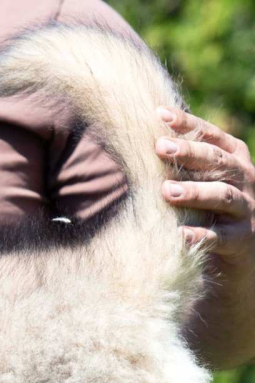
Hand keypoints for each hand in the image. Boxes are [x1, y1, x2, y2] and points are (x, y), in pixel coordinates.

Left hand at [156, 106, 254, 264]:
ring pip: (223, 196)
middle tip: (160, 147)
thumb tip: (148, 139)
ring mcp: (246, 211)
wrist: (243, 257)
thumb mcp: (205, 183)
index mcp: (235, 161)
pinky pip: (220, 237)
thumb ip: (186, 165)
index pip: (212, 137)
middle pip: (219, 162)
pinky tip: (178, 235)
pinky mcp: (240, 241)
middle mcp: (246, 182)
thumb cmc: (214, 214)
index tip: (159, 114)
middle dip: (190, 153)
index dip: (188, 125)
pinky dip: (199, 235)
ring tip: (166, 191)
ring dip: (195, 191)